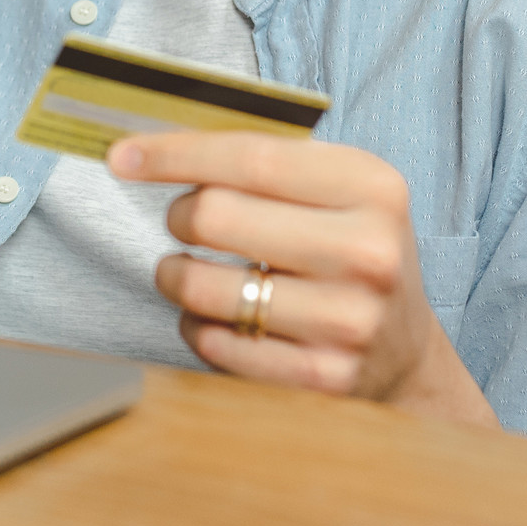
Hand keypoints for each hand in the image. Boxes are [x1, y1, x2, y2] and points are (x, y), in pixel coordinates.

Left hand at [110, 133, 498, 427]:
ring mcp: (348, 321)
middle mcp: (367, 252)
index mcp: (372, 188)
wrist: (404, 354)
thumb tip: (154, 146)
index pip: (250, 158)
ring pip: (202, 287)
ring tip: (187, 272)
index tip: (122, 155)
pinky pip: (214, 343)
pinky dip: (196, 326)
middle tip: (184, 222)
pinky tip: (216, 317)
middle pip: (215, 216)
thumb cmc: (350, 253)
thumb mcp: (339, 192)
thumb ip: (265, 164)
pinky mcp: (322, 378)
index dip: (175, 153)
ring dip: (175, 275)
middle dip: (179, 216)